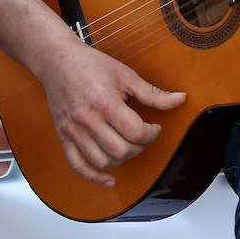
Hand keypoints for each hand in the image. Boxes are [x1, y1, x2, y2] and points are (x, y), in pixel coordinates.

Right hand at [41, 43, 184, 185]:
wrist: (58, 60)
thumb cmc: (92, 65)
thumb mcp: (126, 75)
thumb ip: (153, 93)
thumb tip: (181, 99)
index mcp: (105, 102)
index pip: (135, 131)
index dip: (152, 134)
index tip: (154, 128)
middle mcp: (87, 119)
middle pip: (120, 150)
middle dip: (138, 148)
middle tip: (142, 138)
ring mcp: (73, 130)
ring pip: (101, 161)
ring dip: (120, 160)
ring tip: (126, 147)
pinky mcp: (63, 136)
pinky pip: (77, 165)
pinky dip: (94, 176)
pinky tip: (108, 177)